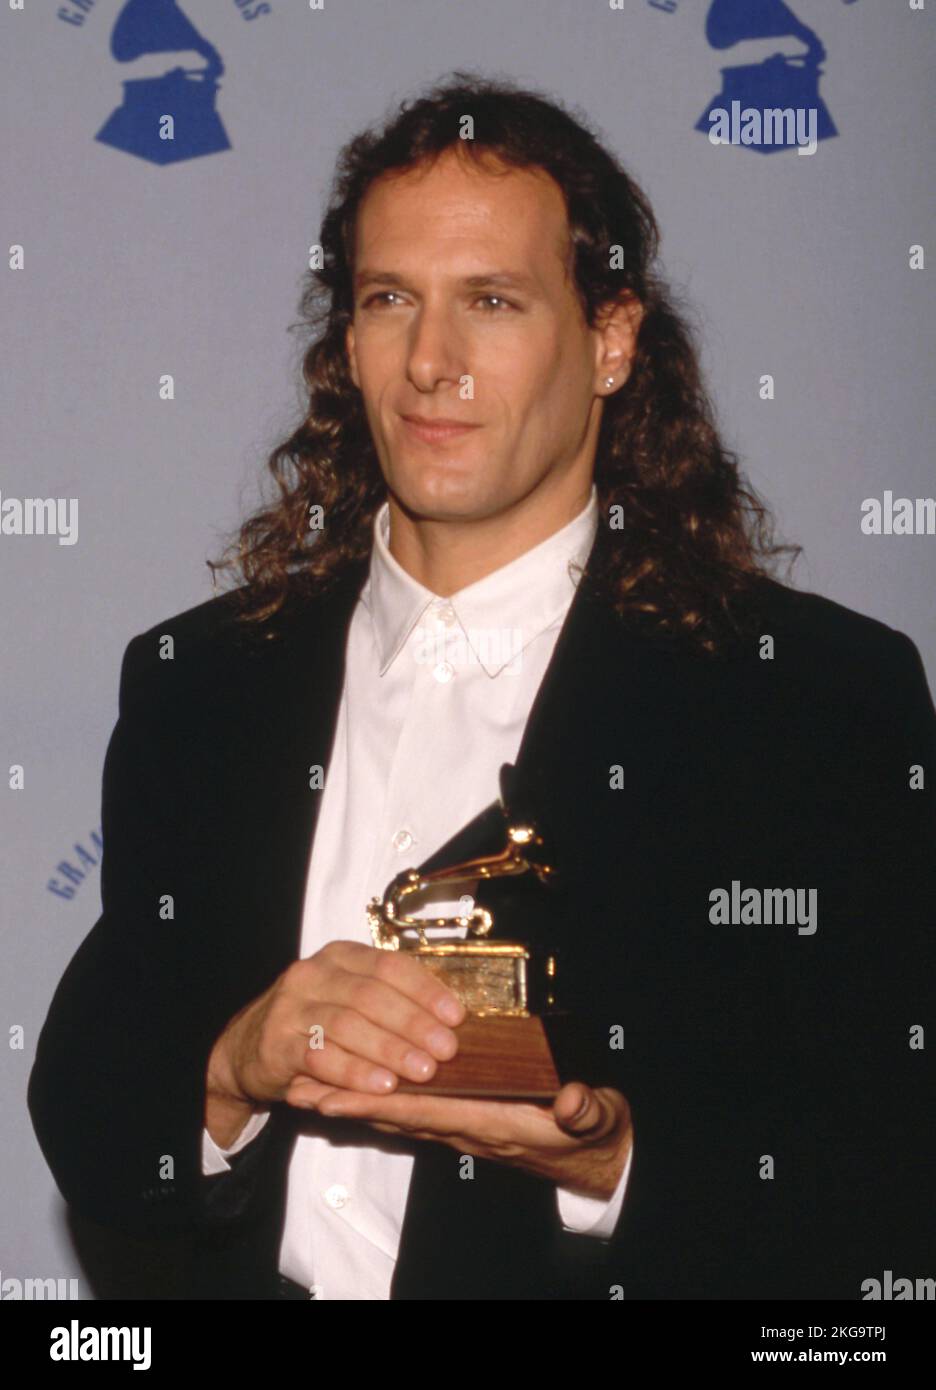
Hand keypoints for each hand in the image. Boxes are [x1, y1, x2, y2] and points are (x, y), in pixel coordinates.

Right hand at [205, 941, 465, 1143]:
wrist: (249, 1047)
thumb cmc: (316, 1023)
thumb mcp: (349, 998)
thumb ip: (390, 1000)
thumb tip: (451, 1019)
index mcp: (341, 956)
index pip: (390, 964)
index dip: (426, 990)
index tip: (457, 1017)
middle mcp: (314, 973)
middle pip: (372, 994)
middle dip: (414, 1023)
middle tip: (446, 1050)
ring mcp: (291, 1006)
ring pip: (348, 1024)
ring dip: (390, 1049)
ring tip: (421, 1071)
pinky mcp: (276, 1042)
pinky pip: (320, 1056)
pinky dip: (355, 1072)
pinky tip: (382, 1085)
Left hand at [286, 1078, 633, 1199]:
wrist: (598, 1158)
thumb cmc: (592, 1133)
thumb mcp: (596, 1119)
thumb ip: (584, 1110)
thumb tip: (574, 1100)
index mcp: (490, 1123)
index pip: (424, 1112)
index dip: (378, 1103)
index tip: (336, 1095)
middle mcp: (466, 1127)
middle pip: (394, 1115)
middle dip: (346, 1102)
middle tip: (298, 1087)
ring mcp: (463, 1125)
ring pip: (397, 1112)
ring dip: (354, 1100)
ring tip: (310, 1085)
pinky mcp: (466, 1118)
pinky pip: (413, 1109)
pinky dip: (380, 1099)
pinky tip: (358, 1088)